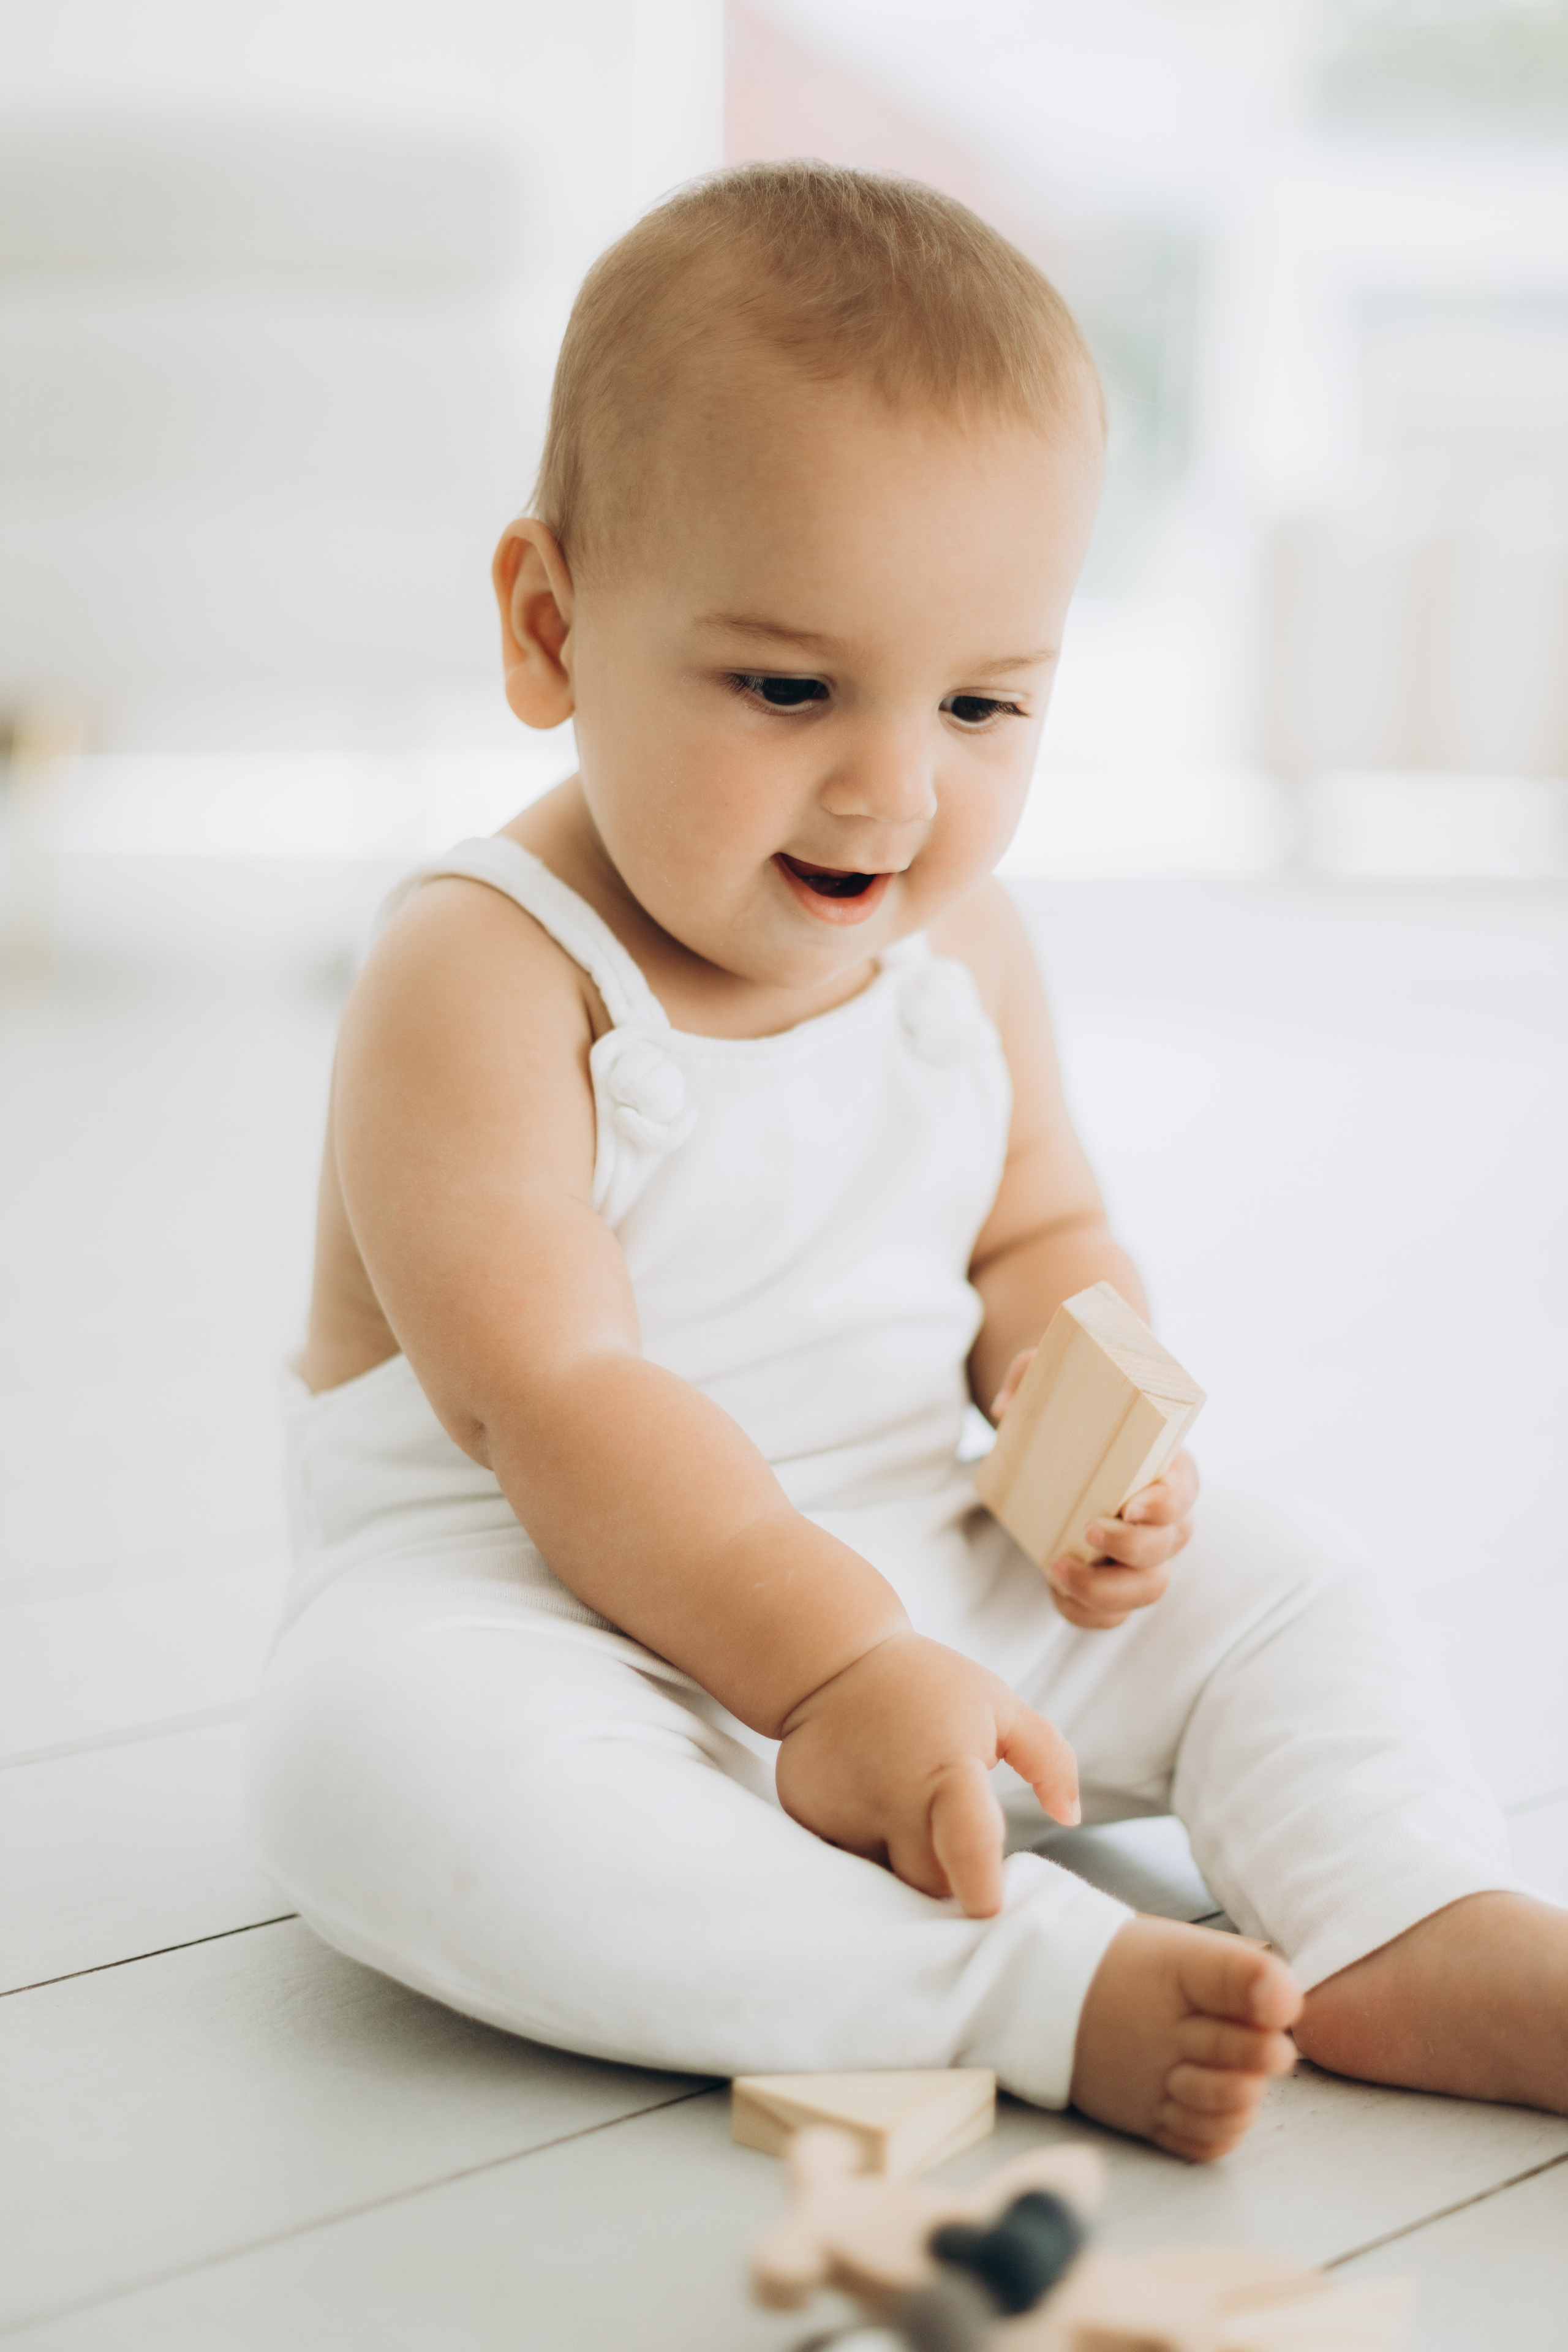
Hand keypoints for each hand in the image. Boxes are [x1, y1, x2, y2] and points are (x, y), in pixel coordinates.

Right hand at [775, 1631, 1079, 1919]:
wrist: (833, 1661)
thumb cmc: (930, 1687)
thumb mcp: (999, 1705)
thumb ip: (1048, 1758)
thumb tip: (1069, 1817)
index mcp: (947, 1770)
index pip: (967, 1843)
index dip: (980, 1887)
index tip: (987, 1908)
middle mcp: (891, 1798)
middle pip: (928, 1883)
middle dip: (945, 1877)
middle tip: (948, 1839)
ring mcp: (843, 1811)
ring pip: (882, 1879)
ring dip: (898, 1863)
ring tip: (900, 1811)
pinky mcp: (807, 1819)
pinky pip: (844, 1862)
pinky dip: (860, 1849)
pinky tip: (863, 1806)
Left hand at [989, 1351, 1198, 1632]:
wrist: (1065, 1438)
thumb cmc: (1072, 1406)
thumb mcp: (1050, 1376)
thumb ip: (1030, 1375)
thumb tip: (1004, 1408)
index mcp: (1165, 1467)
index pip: (1186, 1490)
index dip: (1168, 1503)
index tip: (1132, 1504)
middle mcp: (1165, 1517)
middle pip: (1169, 1546)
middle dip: (1131, 1548)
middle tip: (1085, 1528)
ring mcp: (1144, 1555)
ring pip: (1149, 1588)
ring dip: (1107, 1589)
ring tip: (1057, 1568)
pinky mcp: (1115, 1580)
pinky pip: (1115, 1614)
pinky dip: (1089, 1614)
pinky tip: (1057, 1592)